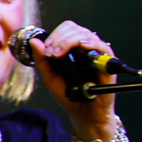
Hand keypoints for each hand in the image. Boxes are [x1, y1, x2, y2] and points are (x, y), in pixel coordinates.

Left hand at [30, 20, 118, 134]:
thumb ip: (41, 60)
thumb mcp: (49, 76)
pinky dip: (89, 44)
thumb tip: (34, 42)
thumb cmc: (68, 94)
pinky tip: (79, 48)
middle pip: (75, 29)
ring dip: (68, 41)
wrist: (82, 113)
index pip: (67, 29)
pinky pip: (102, 47)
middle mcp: (86, 49)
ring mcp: (97, 56)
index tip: (47, 48)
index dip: (55, 34)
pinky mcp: (107, 64)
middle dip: (59, 38)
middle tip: (51, 53)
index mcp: (73, 49)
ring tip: (58, 55)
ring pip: (86, 35)